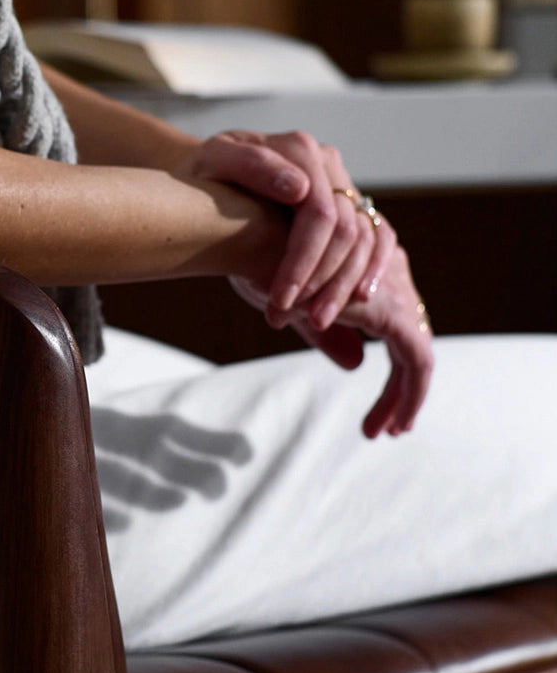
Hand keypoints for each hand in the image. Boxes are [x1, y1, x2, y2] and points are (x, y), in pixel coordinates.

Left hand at [179, 130, 396, 329]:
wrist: (209, 175)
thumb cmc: (204, 173)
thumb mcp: (214, 163)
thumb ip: (252, 166)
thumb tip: (300, 189)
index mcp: (301, 151)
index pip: (319, 213)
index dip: (304, 261)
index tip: (279, 299)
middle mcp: (328, 166)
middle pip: (346, 230)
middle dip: (322, 281)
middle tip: (293, 317)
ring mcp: (342, 186)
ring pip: (365, 238)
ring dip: (344, 285)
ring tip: (316, 322)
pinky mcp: (349, 206)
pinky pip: (378, 237)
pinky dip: (373, 268)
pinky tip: (359, 299)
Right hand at [233, 241, 433, 438]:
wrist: (254, 241)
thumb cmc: (262, 263)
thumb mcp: (301, 310)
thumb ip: (332, 336)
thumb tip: (358, 365)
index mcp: (371, 270)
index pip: (395, 327)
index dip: (390, 368)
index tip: (378, 405)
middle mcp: (391, 277)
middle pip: (411, 343)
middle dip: (404, 389)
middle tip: (391, 427)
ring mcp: (395, 293)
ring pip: (419, 357)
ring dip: (407, 398)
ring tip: (388, 431)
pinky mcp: (392, 312)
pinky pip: (416, 360)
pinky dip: (408, 394)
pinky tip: (389, 423)